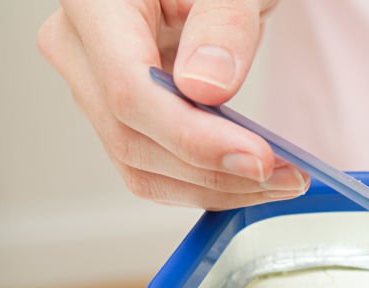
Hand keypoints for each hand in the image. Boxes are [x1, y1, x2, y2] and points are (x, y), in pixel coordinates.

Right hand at [38, 0, 308, 208]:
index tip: (257, 157)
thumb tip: (205, 88)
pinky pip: (156, 169)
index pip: (130, 91)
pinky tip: (255, 178)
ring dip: (218, 188)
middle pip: (134, 140)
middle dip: (217, 171)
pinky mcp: (122, 117)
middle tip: (288, 174)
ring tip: (283, 178)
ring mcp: (94, 88)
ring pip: (143, 168)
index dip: (193, 138)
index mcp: (94, 4)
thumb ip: (222, 24)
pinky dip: (209, 183)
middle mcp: (79, 50)